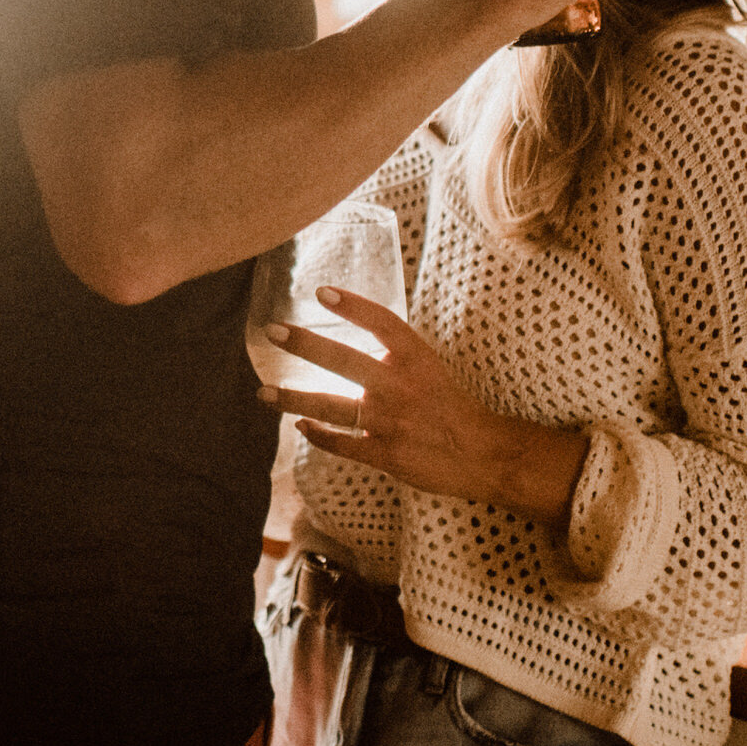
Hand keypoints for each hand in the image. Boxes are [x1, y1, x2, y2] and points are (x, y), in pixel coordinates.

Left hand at [258, 286, 588, 525]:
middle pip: (345, 360)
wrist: (483, 454)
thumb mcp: (430, 370)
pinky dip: (319, 435)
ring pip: (331, 406)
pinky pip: (342, 442)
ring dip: (293, 399)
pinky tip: (301, 427)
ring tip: (263, 392)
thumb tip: (355, 349)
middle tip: (274, 330)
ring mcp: (390, 421)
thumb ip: (395, 358)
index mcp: (417, 359)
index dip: (352, 305)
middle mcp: (400, 385)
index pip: (382, 322)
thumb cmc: (454, 408)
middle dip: (306, 344)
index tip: (321, 291)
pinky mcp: (385, 454)